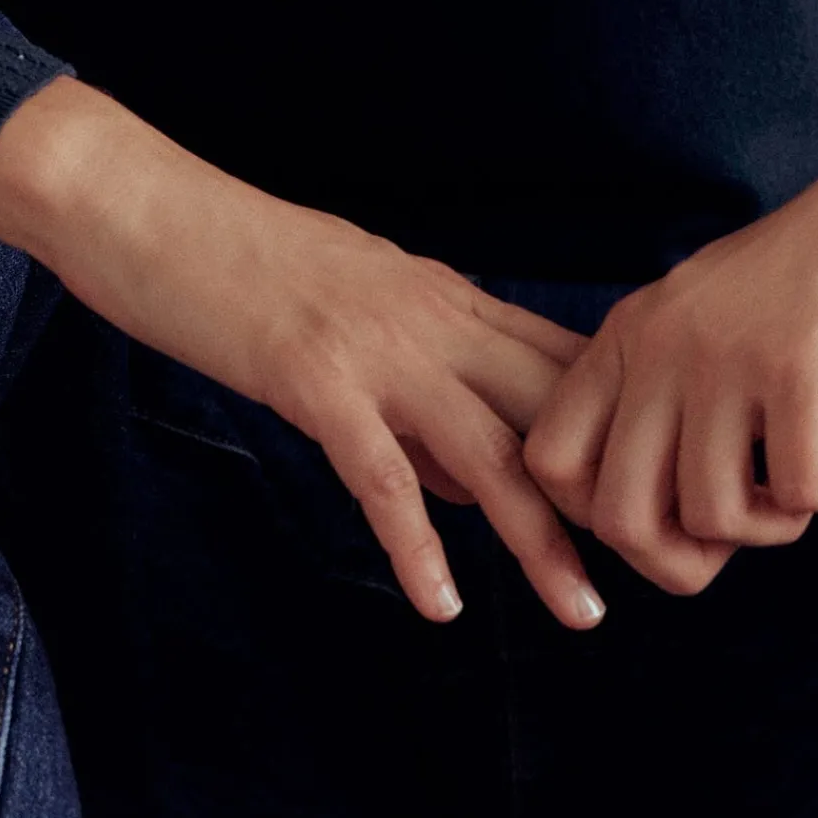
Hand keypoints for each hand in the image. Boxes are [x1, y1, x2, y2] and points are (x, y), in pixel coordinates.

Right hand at [0, 77, 607, 630]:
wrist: (151, 206)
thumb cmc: (243, 260)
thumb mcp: (353, 311)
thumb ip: (421, 383)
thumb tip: (470, 478)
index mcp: (444, 295)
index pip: (561, 361)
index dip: (621, 428)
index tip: (666, 491)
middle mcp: (430, 317)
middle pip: (550, 410)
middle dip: (610, 490)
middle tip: (663, 566)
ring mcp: (376, 348)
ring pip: (490, 453)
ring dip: (542, 540)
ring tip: (584, 610)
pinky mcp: (314, 381)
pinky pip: (380, 476)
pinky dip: (416, 543)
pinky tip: (440, 605)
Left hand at [521, 109, 817, 592]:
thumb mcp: (717, 318)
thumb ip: (673, 392)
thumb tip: (660, 521)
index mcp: (630, 332)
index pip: (551, 463)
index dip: (608, 518)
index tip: (683, 507)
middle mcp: (659, 343)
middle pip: (620, 520)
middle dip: (688, 561)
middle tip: (756, 518)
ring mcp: (723, 353)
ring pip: (713, 518)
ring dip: (779, 525)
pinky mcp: (796, 364)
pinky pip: (800, 496)